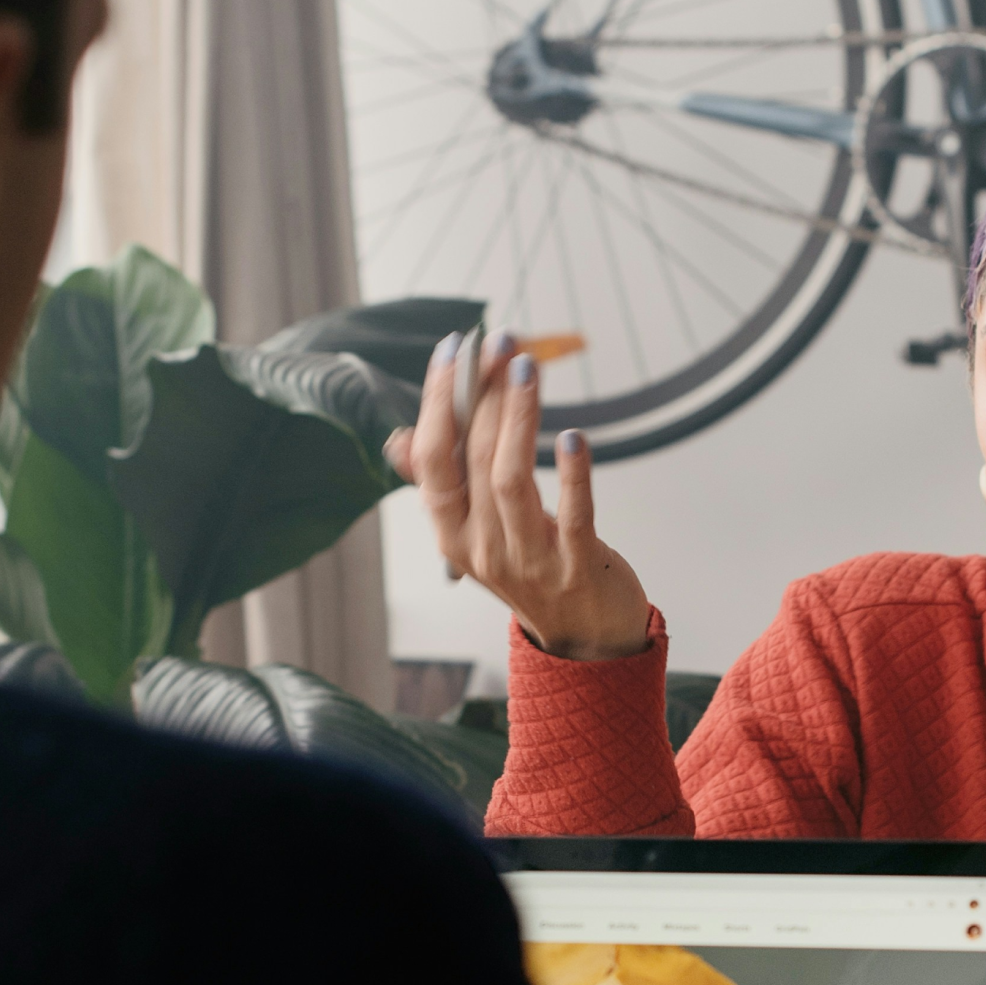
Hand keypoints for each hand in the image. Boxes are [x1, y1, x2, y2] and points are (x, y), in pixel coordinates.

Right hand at [384, 331, 650, 659]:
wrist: (585, 643)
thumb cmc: (532, 574)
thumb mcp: (477, 535)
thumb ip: (443, 488)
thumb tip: (399, 440)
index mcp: (452, 534)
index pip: (432, 461)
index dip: (438, 402)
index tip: (451, 350)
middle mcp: (481, 548)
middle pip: (471, 460)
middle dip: (481, 394)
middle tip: (497, 341)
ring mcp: (529, 560)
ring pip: (511, 480)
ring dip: (517, 418)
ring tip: (525, 368)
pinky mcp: (577, 568)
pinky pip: (573, 516)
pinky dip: (574, 475)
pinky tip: (574, 438)